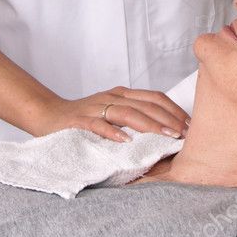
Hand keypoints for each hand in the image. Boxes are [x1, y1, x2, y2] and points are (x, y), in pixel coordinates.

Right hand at [46, 86, 190, 142]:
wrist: (46, 115)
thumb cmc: (83, 118)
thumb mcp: (111, 113)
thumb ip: (132, 117)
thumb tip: (163, 131)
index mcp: (121, 95)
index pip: (154, 97)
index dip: (173, 109)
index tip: (189, 124)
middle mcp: (111, 97)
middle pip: (146, 104)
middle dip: (168, 118)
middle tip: (185, 133)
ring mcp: (95, 108)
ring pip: (127, 112)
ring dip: (149, 124)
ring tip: (166, 135)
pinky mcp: (79, 121)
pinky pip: (98, 125)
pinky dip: (113, 132)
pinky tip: (126, 141)